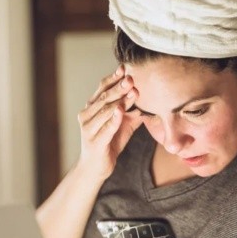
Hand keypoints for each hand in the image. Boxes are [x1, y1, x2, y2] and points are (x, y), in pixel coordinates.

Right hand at [77, 65, 141, 179]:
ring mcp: (88, 129)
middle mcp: (86, 115)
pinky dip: (114, 119)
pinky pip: (105, 129)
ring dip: (119, 100)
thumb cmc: (109, 144)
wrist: (95, 169)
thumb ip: (132, 112)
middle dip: (119, 87)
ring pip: (105, 111)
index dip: (113, 78)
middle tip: (131, 77)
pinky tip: (121, 111)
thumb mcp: (123, 125)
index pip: (102, 88)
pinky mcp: (95, 142)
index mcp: (92, 108)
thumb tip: (150, 100)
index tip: (125, 68)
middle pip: (104, 97)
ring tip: (132, 91)